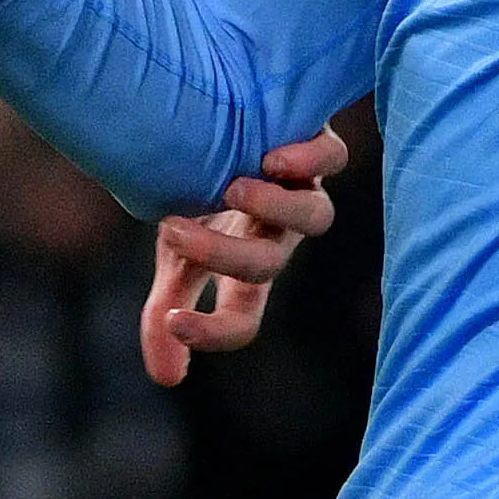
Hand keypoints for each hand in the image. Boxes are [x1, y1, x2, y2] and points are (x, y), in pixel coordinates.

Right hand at [139, 128, 348, 384]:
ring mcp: (299, 189)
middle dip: (219, 255)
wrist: (222, 117)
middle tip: (171, 231)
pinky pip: (332, 158)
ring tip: (233, 189)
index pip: (240, 320)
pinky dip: (309, 160)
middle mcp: (277, 233)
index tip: (175, 323)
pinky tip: (273, 157)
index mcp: (244, 265)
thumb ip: (166, 312)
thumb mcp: (177, 256)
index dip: (214, 333)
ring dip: (274, 209)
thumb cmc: (199, 192)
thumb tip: (166, 381)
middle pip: (266, 264)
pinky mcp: (315, 140)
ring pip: (315, 217)